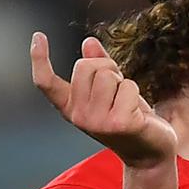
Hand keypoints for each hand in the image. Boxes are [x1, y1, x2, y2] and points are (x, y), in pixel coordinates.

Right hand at [30, 32, 177, 167]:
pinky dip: (136, 94)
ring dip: (124, 83)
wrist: (150, 152)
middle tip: (119, 90)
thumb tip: (88, 42)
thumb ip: (100, 67)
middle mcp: (79, 116)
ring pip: (107, 75)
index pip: (47, 83)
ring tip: (128, 103)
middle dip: (107, 68)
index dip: (39, 59)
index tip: (38, 36)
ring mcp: (97, 122)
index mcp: (72, 107)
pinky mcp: (118, 123)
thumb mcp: (112, 91)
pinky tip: (138, 114)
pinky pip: (128, 87)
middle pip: (85, 66)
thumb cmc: (130, 118)